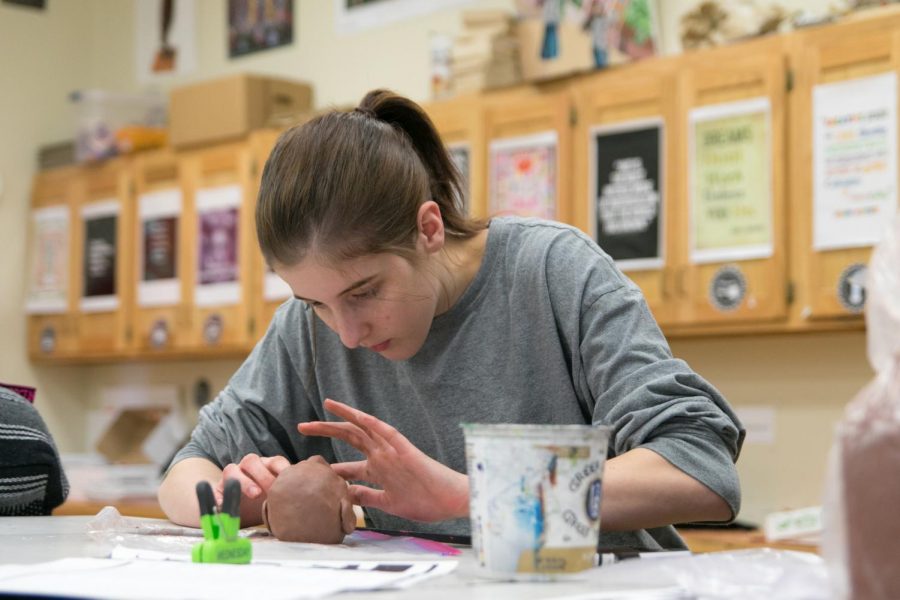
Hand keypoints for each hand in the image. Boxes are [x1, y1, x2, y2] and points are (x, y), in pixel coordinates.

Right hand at [214, 453, 290, 505]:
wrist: (246, 511)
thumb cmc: (270, 501)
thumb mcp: (283, 494)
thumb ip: (297, 487)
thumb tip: (324, 480)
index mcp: (267, 465)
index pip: (275, 460)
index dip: (281, 467)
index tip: (289, 477)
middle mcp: (248, 467)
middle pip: (251, 460)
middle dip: (262, 473)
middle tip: (271, 488)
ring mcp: (232, 477)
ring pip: (231, 470)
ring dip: (243, 481)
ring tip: (254, 494)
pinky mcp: (218, 490)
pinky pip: (215, 490)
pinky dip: (218, 496)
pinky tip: (223, 505)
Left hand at [298, 398, 469, 522]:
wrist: (451, 499)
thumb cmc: (426, 501)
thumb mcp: (388, 503)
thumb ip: (366, 496)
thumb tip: (344, 494)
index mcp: (378, 470)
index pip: (347, 465)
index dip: (329, 466)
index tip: (310, 467)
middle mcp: (382, 456)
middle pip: (348, 437)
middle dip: (324, 431)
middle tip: (301, 427)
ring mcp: (392, 451)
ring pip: (361, 429)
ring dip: (338, 420)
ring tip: (319, 412)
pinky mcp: (404, 448)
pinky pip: (385, 431)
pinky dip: (369, 421)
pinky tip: (354, 414)